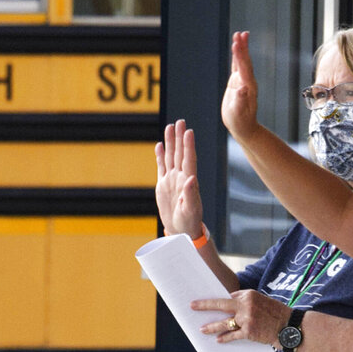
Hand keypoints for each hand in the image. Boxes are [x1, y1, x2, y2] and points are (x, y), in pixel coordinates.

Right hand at [155, 119, 203, 237]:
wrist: (181, 230)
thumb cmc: (189, 221)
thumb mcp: (191, 210)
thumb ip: (191, 195)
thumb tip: (192, 179)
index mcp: (189, 181)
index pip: (189, 159)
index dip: (189, 146)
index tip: (189, 132)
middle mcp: (181, 177)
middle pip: (180, 153)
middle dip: (179, 137)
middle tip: (180, 122)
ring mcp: (172, 179)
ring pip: (171, 156)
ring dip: (171, 142)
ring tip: (170, 127)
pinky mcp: (164, 184)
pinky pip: (162, 166)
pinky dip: (160, 155)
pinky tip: (160, 145)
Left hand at [193, 290, 291, 346]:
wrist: (289, 327)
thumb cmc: (277, 314)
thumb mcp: (263, 301)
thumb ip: (248, 301)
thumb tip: (232, 302)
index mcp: (249, 294)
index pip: (230, 296)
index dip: (219, 300)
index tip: (206, 301)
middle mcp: (246, 305)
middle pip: (221, 304)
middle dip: (205, 305)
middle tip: (193, 306)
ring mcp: (247, 318)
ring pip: (224, 322)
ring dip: (211, 326)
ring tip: (202, 329)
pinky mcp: (249, 332)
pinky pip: (233, 335)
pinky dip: (225, 338)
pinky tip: (218, 340)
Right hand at [220, 31, 261, 143]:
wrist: (244, 127)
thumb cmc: (241, 122)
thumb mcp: (239, 113)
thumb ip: (240, 101)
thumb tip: (242, 89)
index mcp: (248, 87)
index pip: (243, 68)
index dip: (240, 56)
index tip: (236, 44)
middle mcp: (247, 81)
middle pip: (244, 61)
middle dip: (242, 47)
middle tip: (240, 33)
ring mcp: (243, 81)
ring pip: (242, 61)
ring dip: (241, 48)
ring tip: (240, 35)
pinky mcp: (238, 83)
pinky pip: (237, 66)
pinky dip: (236, 56)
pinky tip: (236, 48)